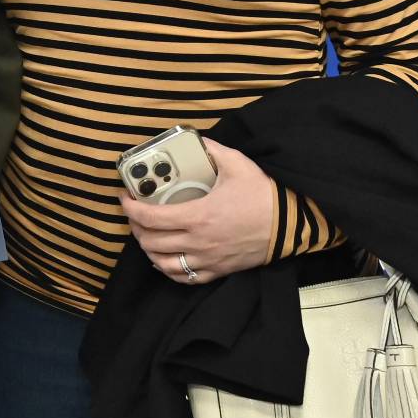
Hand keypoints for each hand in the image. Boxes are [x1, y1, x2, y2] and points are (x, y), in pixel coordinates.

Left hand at [121, 138, 275, 285]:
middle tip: (134, 213)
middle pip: (151, 241)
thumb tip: (195, 139)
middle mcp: (199, 241)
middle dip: (135, 227)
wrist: (291, 224)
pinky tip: (163, 259)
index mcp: (198, 215)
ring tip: (145, 235)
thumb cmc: (263, 195)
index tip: (125, 197)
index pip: (151, 217)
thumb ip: (211, 149)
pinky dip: (168, 269)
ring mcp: (208, 259)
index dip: (131, 208)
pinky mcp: (219, 270)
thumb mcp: (237, 163)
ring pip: (164, 263)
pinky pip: (185, 277)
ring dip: (148, 249)